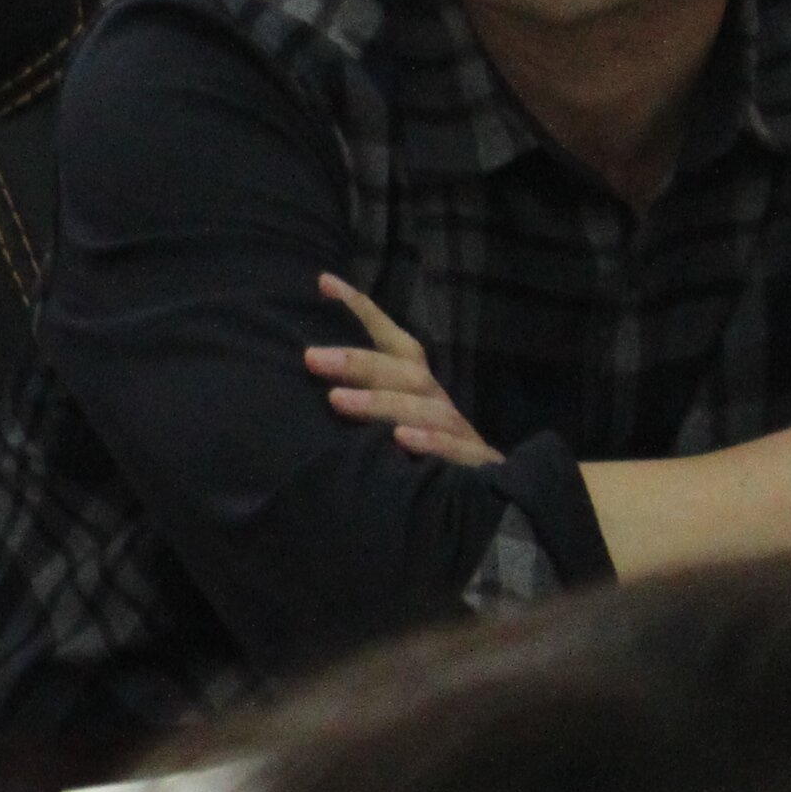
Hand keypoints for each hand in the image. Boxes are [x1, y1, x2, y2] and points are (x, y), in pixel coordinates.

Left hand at [310, 274, 500, 466]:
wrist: (483, 509)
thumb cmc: (414, 463)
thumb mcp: (382, 429)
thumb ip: (356, 402)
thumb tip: (307, 375)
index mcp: (415, 389)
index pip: (391, 341)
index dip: (362, 310)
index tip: (324, 282)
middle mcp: (436, 404)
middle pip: (404, 372)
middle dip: (358, 362)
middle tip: (312, 358)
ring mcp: (459, 433)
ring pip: (424, 409)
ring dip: (381, 403)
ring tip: (337, 401)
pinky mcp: (477, 467)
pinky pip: (456, 451)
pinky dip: (431, 443)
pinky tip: (401, 440)